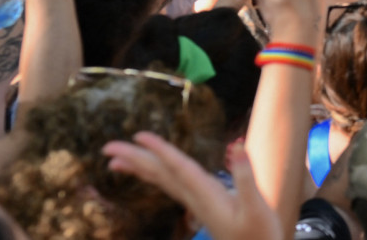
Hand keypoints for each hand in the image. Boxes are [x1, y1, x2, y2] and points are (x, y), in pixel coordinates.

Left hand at [106, 136, 281, 239]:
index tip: (138, 136)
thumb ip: (246, 177)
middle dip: (135, 159)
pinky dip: (156, 175)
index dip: (160, 150)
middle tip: (107, 147)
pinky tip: (147, 170)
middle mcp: (195, 197)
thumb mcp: (256, 207)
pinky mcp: (200, 202)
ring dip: (139, 168)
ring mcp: (195, 201)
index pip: (178, 168)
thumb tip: (238, 144)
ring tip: (113, 161)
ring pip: (162, 180)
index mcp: (207, 195)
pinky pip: (171, 185)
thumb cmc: (259, 233)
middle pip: (161, 174)